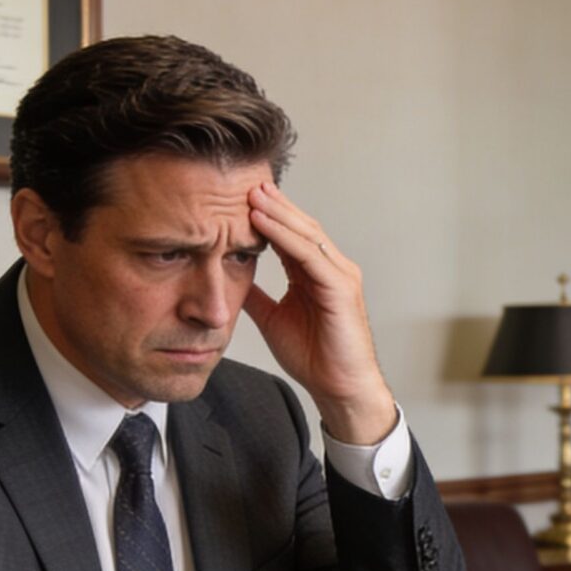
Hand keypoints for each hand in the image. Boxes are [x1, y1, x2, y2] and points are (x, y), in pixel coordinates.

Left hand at [243, 180, 397, 443]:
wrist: (339, 388)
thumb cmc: (316, 358)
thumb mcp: (273, 319)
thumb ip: (257, 296)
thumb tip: (230, 280)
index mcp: (317, 275)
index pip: (292, 235)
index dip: (269, 215)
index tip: (240, 197)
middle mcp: (332, 269)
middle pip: (301, 226)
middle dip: (274, 203)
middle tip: (245, 182)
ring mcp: (340, 276)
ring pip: (306, 234)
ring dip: (277, 212)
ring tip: (250, 194)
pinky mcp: (341, 288)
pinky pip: (309, 255)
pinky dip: (284, 236)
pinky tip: (262, 222)